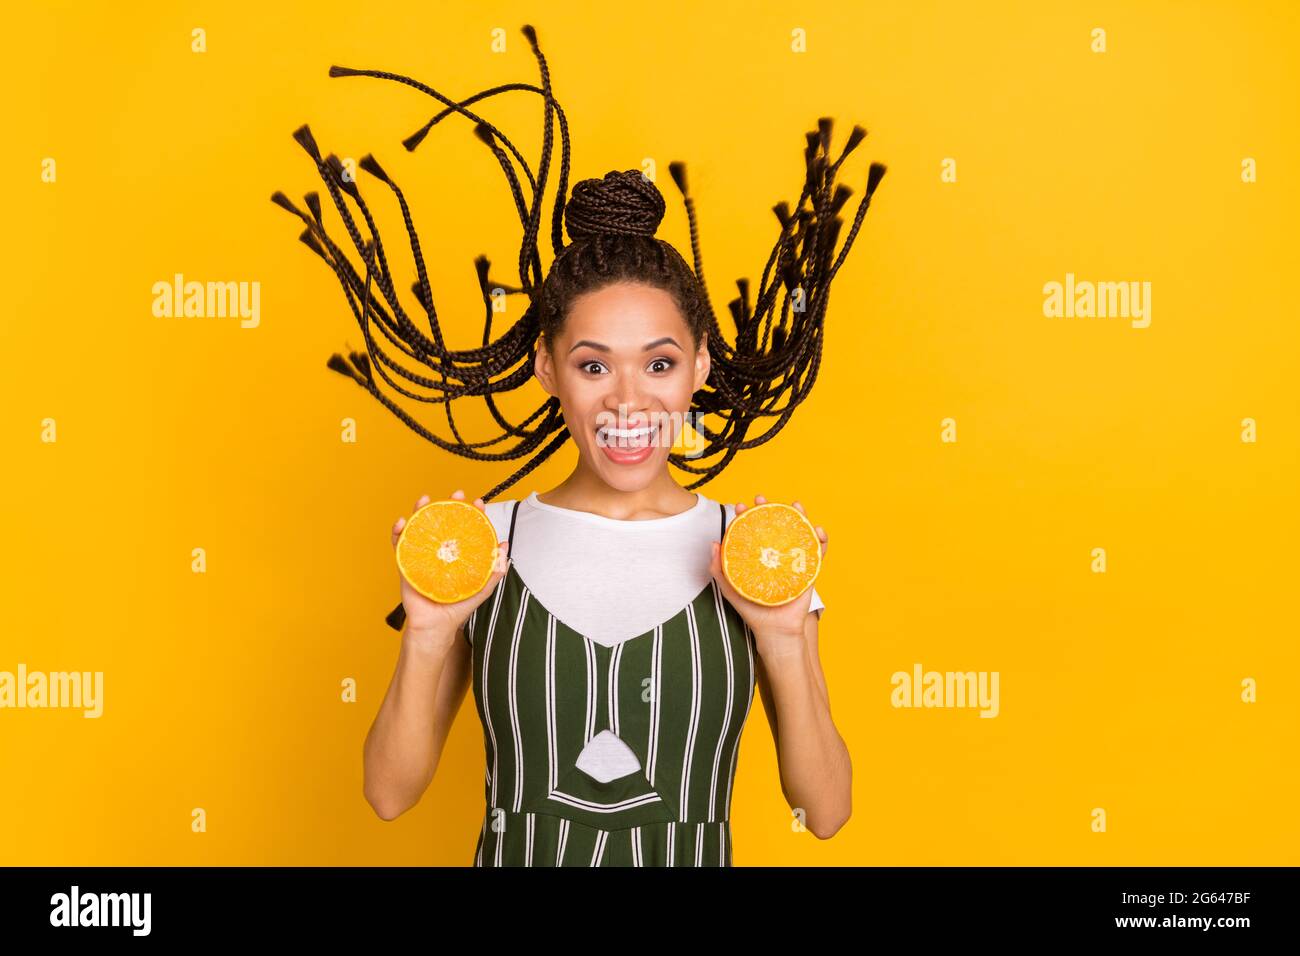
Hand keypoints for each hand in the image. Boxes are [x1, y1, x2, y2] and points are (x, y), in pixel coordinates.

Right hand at [392, 489, 508, 648]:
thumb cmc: (457, 609)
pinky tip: (402, 522)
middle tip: (456, 494)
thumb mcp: (481, 589)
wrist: (434, 626)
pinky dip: (398, 531)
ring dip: (420, 510)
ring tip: (425, 499)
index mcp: (456, 554)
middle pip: (442, 521)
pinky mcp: (406, 563)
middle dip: (449, 504)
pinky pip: (399, 544)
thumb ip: (494, 571)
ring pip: (420, 526)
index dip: (472, 513)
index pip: (464, 528)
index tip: (479, 502)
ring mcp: (422, 555)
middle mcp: (439, 551)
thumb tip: (505, 546)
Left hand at [709, 495, 828, 654]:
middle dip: (770, 507)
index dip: (747, 515)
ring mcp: (794, 560)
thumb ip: (718, 569)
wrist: (775, 630)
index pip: (753, 530)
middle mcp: (777, 554)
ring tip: (795, 504)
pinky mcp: (810, 569)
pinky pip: (819, 551)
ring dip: (799, 515)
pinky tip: (817, 529)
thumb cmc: (752, 610)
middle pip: (776, 525)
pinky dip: (821, 539)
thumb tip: (714, 543)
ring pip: (799, 532)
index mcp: (759, 556)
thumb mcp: (731, 589)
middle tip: (762, 499)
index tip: (740, 506)